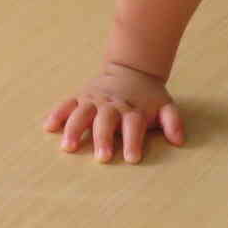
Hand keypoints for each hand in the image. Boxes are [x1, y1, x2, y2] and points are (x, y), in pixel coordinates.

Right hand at [44, 62, 184, 163]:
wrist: (130, 69)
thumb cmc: (148, 97)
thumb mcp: (165, 106)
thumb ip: (173, 122)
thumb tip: (178, 141)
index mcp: (132, 109)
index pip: (133, 125)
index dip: (134, 141)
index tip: (132, 158)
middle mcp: (111, 105)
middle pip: (106, 121)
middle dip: (103, 138)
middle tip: (102, 157)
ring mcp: (94, 100)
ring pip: (82, 113)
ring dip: (75, 129)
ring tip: (69, 147)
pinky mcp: (80, 97)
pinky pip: (66, 104)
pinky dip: (57, 115)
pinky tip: (49, 127)